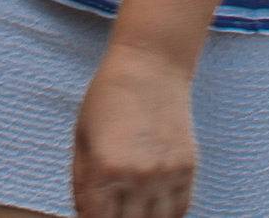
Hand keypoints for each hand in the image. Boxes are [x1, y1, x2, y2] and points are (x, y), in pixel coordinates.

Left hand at [72, 47, 195, 217]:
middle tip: (112, 208)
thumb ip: (81, 182)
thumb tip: (84, 214)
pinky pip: (179, 209)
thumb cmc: (108, 98)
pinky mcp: (187, 169)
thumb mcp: (81, 137)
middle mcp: (138, 176)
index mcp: (105, 168)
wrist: (150, 67)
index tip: (92, 215)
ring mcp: (166, 174)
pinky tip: (152, 204)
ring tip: (131, 207)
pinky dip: (166, 213)